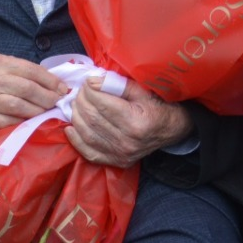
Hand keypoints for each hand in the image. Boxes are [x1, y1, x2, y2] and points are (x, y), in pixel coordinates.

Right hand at [0, 52, 69, 128]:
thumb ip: (19, 67)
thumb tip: (48, 79)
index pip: (31, 70)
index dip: (50, 80)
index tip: (62, 88)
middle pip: (28, 89)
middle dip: (49, 97)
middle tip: (60, 102)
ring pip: (20, 107)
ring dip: (39, 111)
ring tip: (49, 112)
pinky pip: (8, 122)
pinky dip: (23, 123)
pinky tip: (32, 122)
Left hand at [64, 78, 193, 166]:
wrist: (171, 129)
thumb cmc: (157, 106)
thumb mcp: (142, 90)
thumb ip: (117, 85)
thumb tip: (93, 81)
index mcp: (135, 122)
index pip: (102, 104)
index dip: (90, 90)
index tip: (87, 81)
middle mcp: (127, 141)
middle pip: (92, 118)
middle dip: (81, 101)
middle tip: (80, 91)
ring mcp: (121, 154)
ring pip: (87, 134)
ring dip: (76, 117)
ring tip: (75, 104)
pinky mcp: (117, 162)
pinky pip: (90, 153)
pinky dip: (76, 140)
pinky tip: (71, 127)